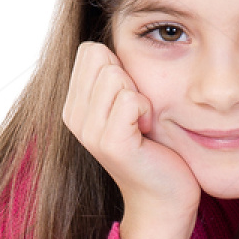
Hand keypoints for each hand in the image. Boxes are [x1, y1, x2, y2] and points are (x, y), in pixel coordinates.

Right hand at [61, 41, 200, 219]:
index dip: (119, 66)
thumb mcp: (129, 105)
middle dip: (128, 76)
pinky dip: (147, 110)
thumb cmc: (155, 148)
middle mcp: (73, 117)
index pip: (90, 50)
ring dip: (140, 95)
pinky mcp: (111, 144)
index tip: (131, 100)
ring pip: (114, 75)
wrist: (164, 198)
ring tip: (143, 124)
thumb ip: (116, 74)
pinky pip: (130, 98)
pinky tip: (147, 132)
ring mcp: (89, 132)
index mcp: (74, 105)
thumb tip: (118, 40)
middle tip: (138, 112)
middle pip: (99, 56)